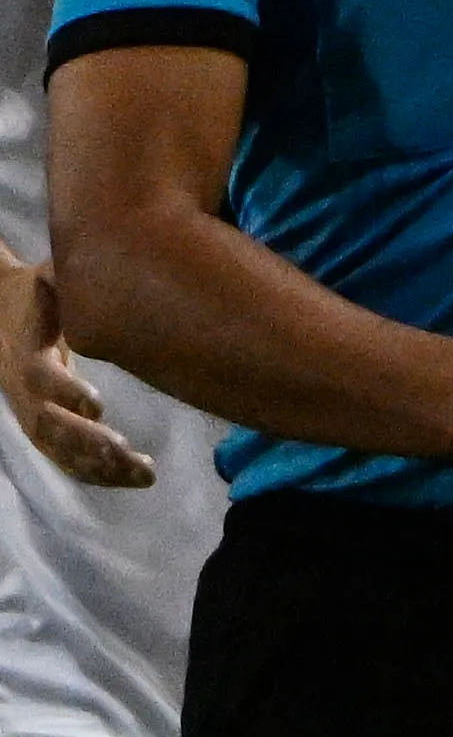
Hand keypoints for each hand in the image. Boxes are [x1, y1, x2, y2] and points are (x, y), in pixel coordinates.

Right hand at [0, 256, 147, 492]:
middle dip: (87, 443)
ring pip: (59, 450)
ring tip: (144, 473)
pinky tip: (134, 478)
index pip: (39, 378)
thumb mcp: (47, 278)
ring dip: (99, 466)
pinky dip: (97, 473)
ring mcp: (31, 413)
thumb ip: (65, 278)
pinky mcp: (43, 426)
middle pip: (49, 426)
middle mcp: (23, 390)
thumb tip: (91, 258)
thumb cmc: (35, 293)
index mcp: (25, 353)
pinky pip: (66, 458)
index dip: (65, 391)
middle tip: (128, 452)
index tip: (98, 405)